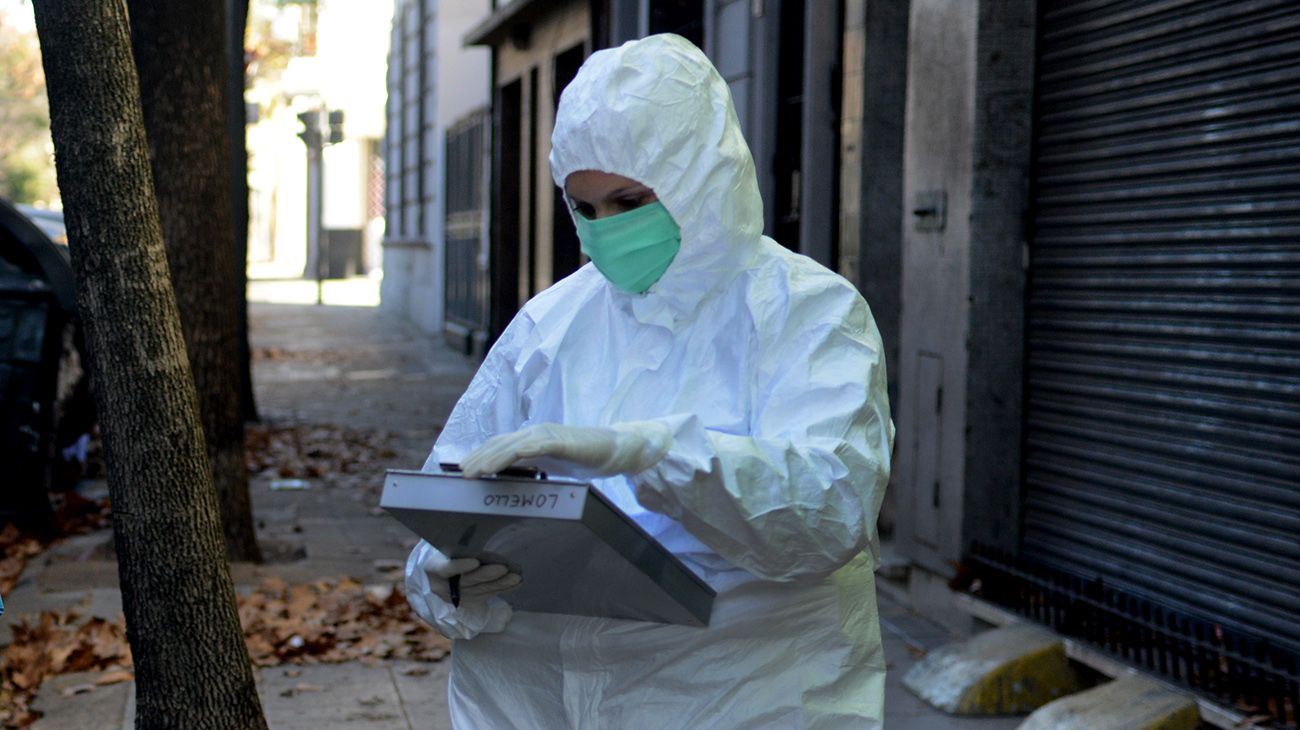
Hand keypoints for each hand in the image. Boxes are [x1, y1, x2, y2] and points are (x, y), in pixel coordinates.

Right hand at [404, 541, 518, 639]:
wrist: (435, 572)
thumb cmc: (443, 551)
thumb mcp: (444, 544)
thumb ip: (459, 544)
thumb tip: (482, 528)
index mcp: (433, 567)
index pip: (445, 569)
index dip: (460, 566)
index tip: (475, 561)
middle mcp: (443, 586)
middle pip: (467, 581)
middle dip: (487, 574)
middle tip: (504, 568)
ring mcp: (456, 596)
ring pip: (480, 590)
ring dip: (500, 583)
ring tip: (516, 576)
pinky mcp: (469, 600)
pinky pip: (487, 595)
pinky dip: (503, 588)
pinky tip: (516, 582)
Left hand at [460, 421, 671, 478]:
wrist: (614, 449)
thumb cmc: (583, 458)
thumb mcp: (551, 465)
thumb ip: (532, 467)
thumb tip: (511, 479)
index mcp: (531, 439)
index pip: (499, 445)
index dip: (480, 455)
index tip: (463, 469)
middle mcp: (536, 433)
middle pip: (500, 444)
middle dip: (479, 458)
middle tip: (461, 474)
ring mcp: (548, 435)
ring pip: (514, 445)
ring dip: (493, 458)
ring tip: (477, 471)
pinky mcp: (562, 441)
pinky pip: (540, 445)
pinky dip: (524, 450)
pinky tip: (512, 458)